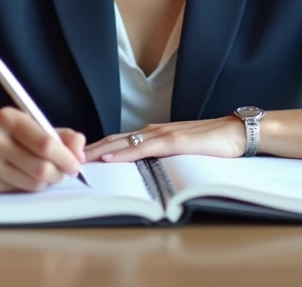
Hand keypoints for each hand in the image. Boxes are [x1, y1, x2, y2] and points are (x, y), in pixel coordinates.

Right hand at [0, 107, 85, 192]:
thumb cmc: (0, 138)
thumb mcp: (26, 126)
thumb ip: (57, 134)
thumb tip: (80, 148)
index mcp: (9, 118)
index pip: (45, 143)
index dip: (66, 157)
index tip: (76, 164)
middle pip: (41, 167)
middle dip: (59, 173)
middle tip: (65, 173)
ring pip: (32, 183)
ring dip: (46, 182)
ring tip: (44, 175)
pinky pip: (17, 192)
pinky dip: (28, 188)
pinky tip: (24, 179)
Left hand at [83, 116, 246, 162]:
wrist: (237, 132)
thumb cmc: (212, 143)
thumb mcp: (180, 152)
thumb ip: (161, 156)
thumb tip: (142, 170)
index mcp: (153, 135)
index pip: (117, 142)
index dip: (96, 150)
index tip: (75, 159)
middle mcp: (153, 132)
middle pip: (113, 141)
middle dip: (89, 150)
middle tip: (64, 158)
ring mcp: (163, 135)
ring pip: (123, 143)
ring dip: (99, 152)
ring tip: (78, 160)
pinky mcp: (175, 142)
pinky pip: (144, 149)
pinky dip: (124, 154)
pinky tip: (110, 158)